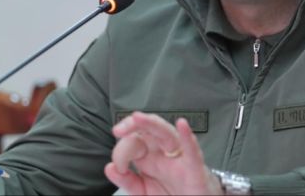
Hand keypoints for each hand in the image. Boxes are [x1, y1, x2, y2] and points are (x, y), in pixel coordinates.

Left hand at [104, 112, 221, 194]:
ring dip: (152, 124)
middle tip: (118, 130)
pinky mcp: (195, 168)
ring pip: (167, 134)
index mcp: (150, 156)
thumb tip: (109, 168)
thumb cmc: (171, 194)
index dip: (122, 151)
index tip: (119, 167)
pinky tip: (182, 125)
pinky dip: (188, 137)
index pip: (133, 142)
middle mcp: (164, 152)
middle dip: (133, 125)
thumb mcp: (142, 191)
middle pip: (149, 130)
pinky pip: (192, 151)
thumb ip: (127, 181)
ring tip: (137, 118)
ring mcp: (179, 158)